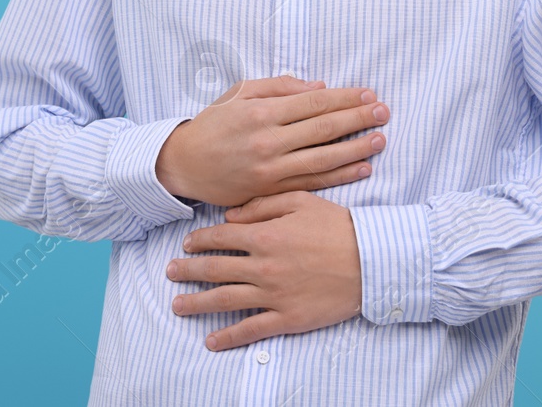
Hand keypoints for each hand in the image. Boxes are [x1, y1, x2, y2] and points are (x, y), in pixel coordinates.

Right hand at [155, 75, 389, 206]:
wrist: (184, 165)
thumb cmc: (212, 125)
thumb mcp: (238, 94)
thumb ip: (278, 87)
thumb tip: (319, 88)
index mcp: (260, 112)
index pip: (313, 102)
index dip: (344, 98)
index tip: (368, 93)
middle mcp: (268, 141)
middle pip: (324, 129)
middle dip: (359, 118)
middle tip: (385, 111)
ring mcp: (271, 169)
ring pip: (324, 158)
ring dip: (356, 148)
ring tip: (380, 139)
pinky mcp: (271, 191)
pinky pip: (313, 183)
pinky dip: (340, 176)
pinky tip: (361, 168)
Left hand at [165, 191, 362, 349]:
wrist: (371, 261)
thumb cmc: (338, 227)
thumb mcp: (300, 201)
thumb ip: (262, 206)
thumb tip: (230, 216)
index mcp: (264, 235)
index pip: (220, 237)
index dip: (200, 240)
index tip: (187, 244)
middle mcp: (263, 266)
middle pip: (214, 269)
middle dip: (188, 270)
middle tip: (170, 272)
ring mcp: (273, 295)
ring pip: (225, 300)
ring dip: (197, 303)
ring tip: (177, 305)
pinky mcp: (288, 318)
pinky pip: (252, 330)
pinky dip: (229, 337)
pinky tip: (211, 341)